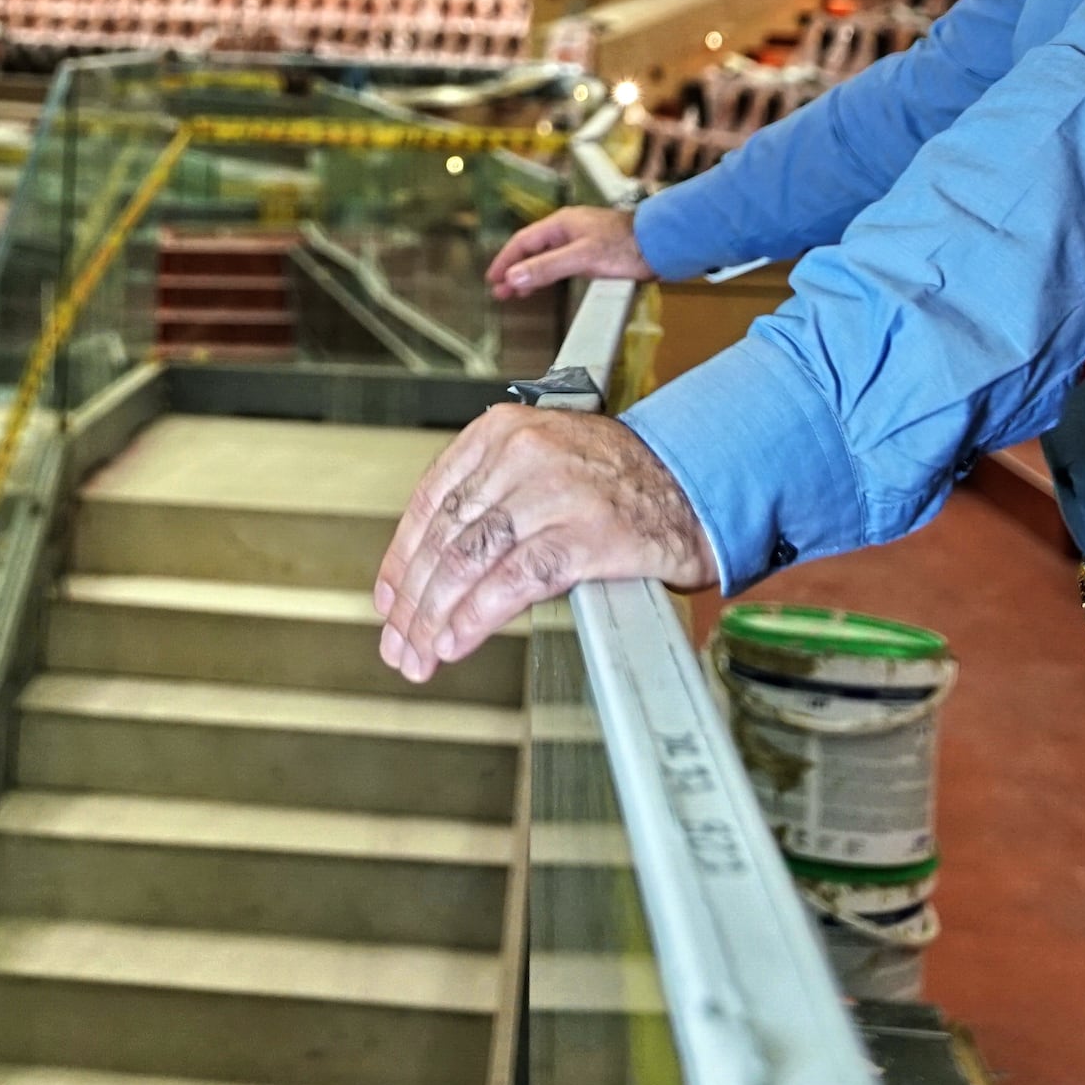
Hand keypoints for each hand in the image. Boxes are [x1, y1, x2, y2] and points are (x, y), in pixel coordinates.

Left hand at [371, 407, 711, 682]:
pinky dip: (478, 616)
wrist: (697, 485)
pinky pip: (516, 580)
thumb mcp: (545, 463)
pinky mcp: (588, 533)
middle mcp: (524, 454)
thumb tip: (432, 569)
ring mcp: (556, 492)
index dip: (400, 559)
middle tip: (399, 643)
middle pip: (446, 537)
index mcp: (502, 431)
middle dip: (413, 601)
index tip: (387, 599)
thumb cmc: (622, 482)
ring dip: (436, 617)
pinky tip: (457, 640)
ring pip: (472, 560)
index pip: (431, 500)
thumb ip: (492, 500)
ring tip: (422, 653)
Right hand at [488, 201, 654, 302]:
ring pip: (546, 257)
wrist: (662, 245)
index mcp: (562, 224)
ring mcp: (582, 240)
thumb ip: (547, 268)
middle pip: (532, 249)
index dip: (505, 261)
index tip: (493, 279)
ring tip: (516, 293)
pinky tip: (547, 284)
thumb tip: (514, 278)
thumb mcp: (581, 258)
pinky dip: (547, 274)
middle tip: (500, 291)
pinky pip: (561, 262)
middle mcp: (570, 228)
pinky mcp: (595, 252)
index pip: (523, 242)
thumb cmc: (627, 246)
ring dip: (530, 274)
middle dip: (514, 270)